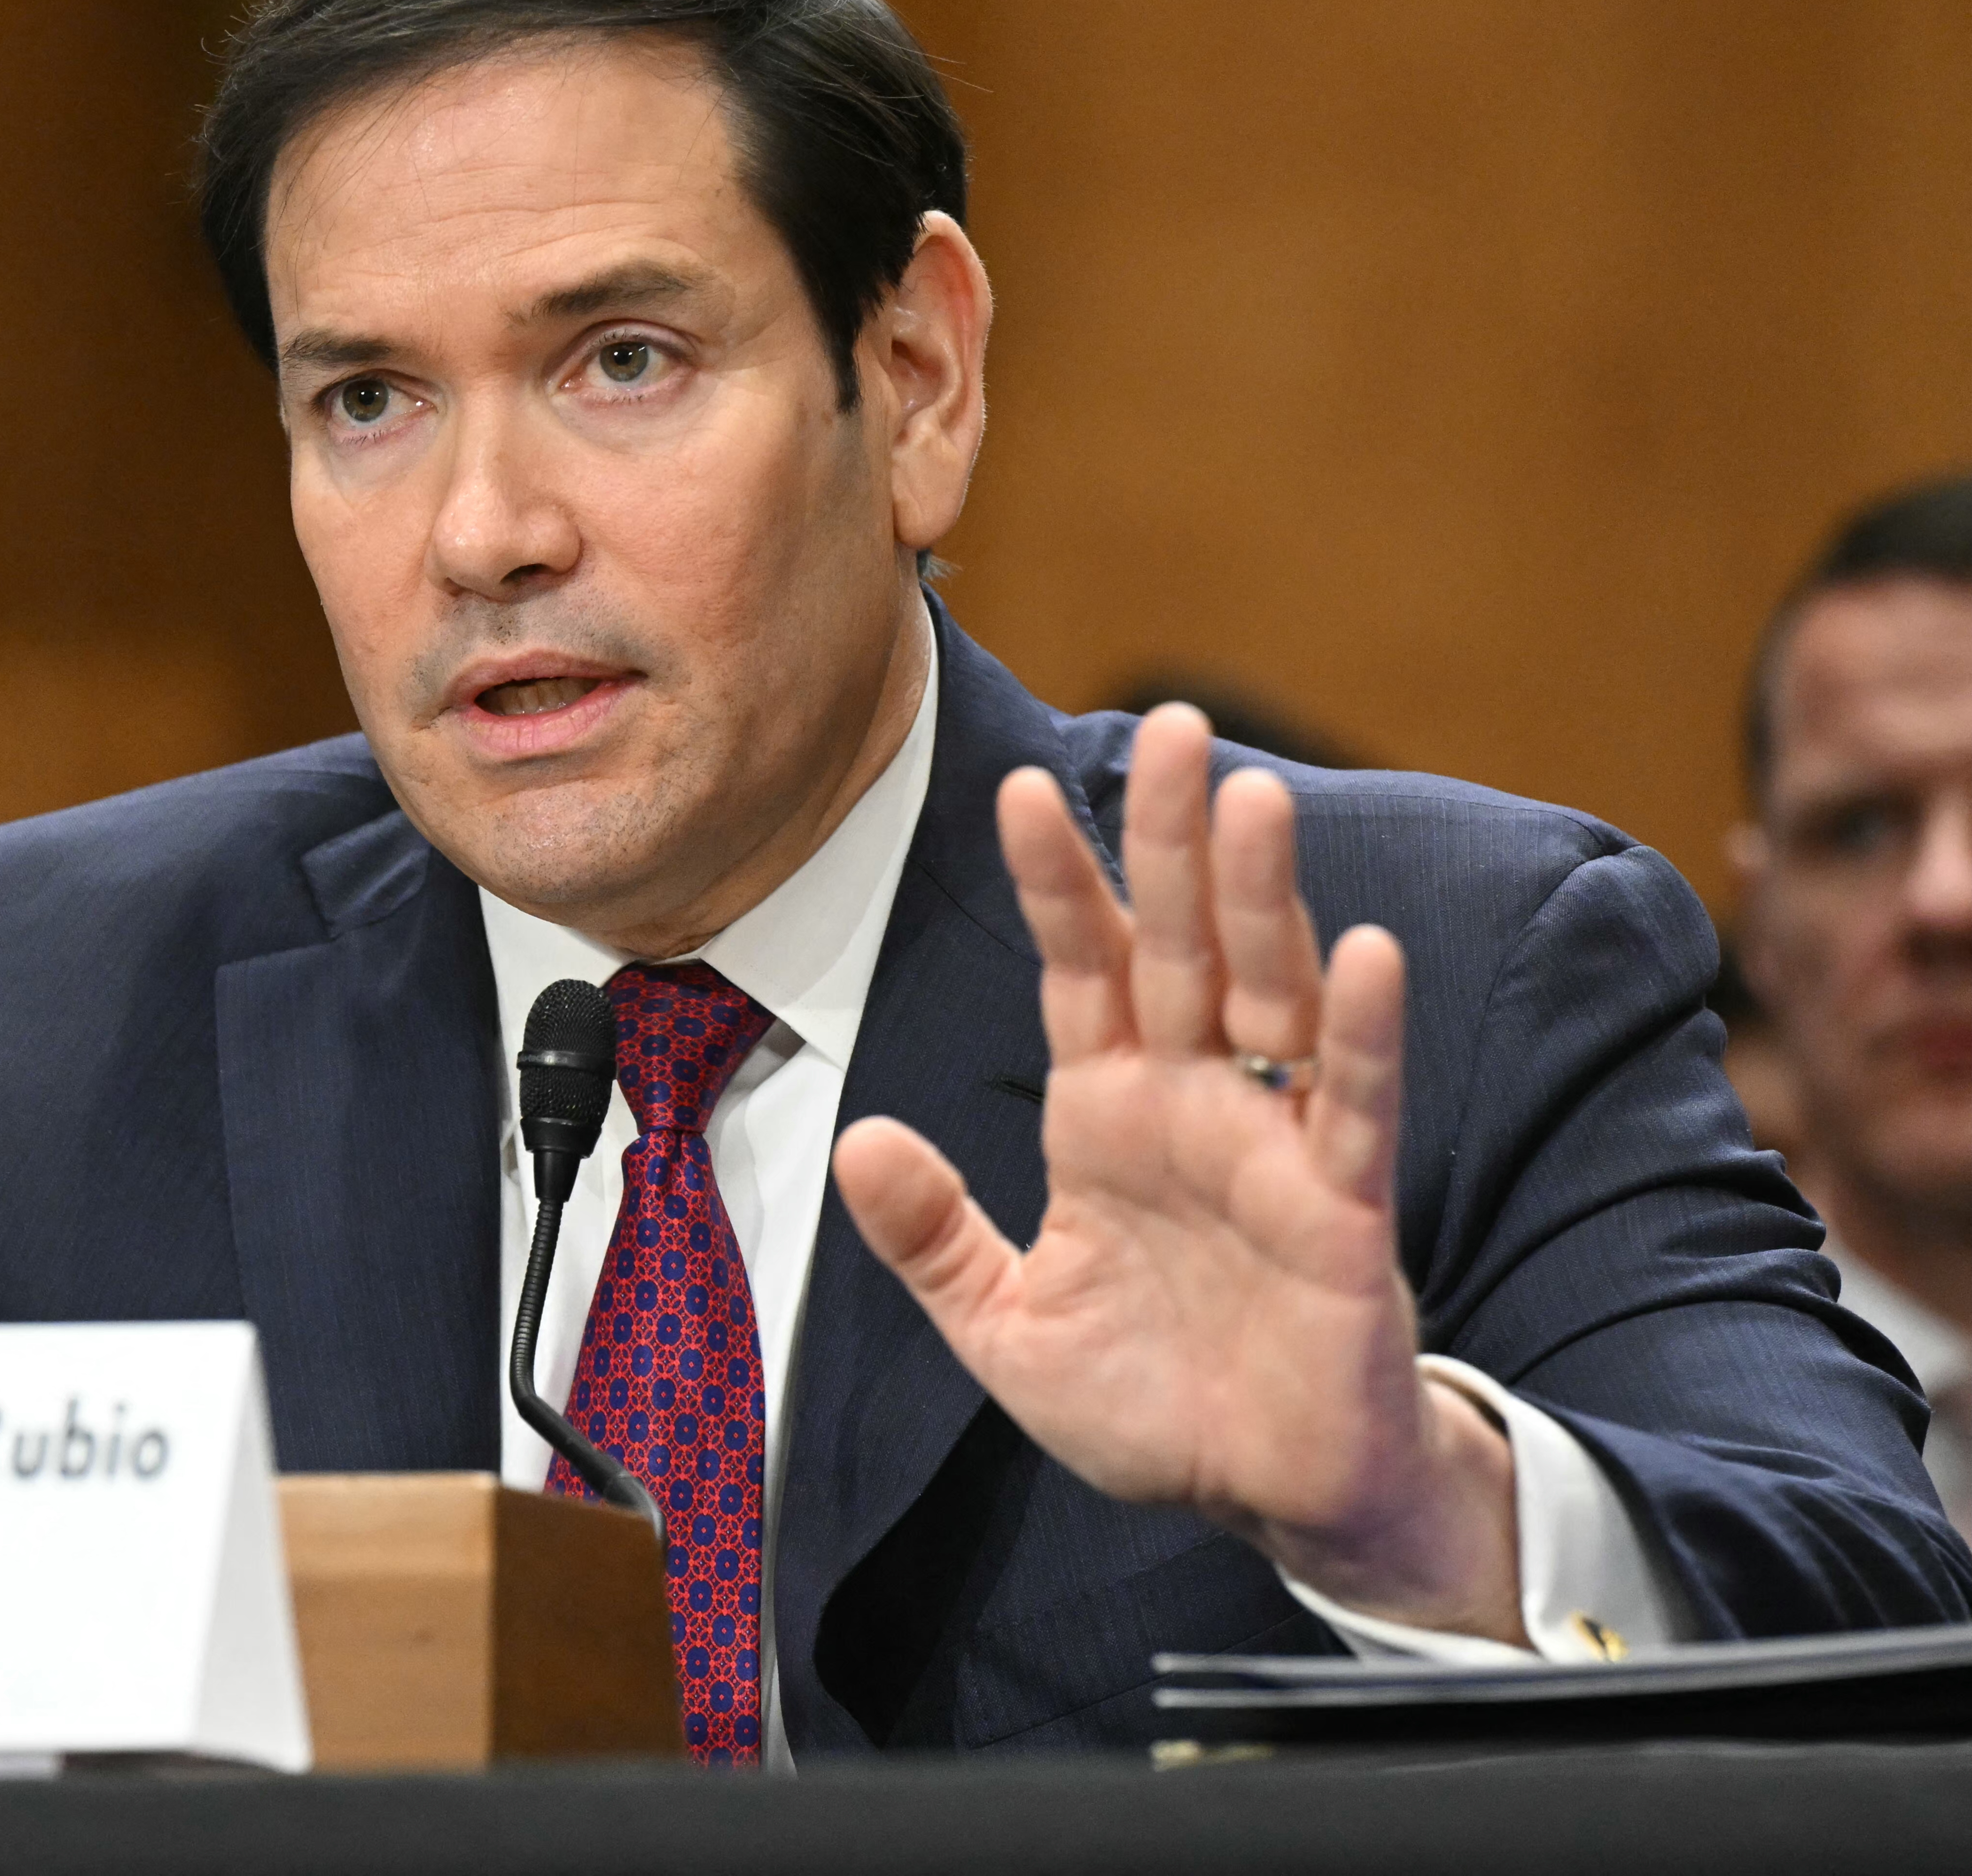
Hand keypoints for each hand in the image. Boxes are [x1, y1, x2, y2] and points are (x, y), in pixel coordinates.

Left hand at [832, 706, 1524, 1641]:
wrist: (1262, 1498)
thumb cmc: (1150, 1404)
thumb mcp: (1003, 1325)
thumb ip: (932, 1235)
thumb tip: (857, 1140)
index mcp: (1110, 1114)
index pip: (1079, 968)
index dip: (1055, 880)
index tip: (1016, 786)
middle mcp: (1196, 1105)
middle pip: (1180, 944)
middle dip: (1172, 838)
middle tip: (1175, 723)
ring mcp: (1274, 1147)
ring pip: (1271, 994)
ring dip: (1263, 899)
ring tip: (1252, 797)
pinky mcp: (1343, 1211)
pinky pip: (1352, 1107)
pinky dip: (1360, 1032)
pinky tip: (1364, 950)